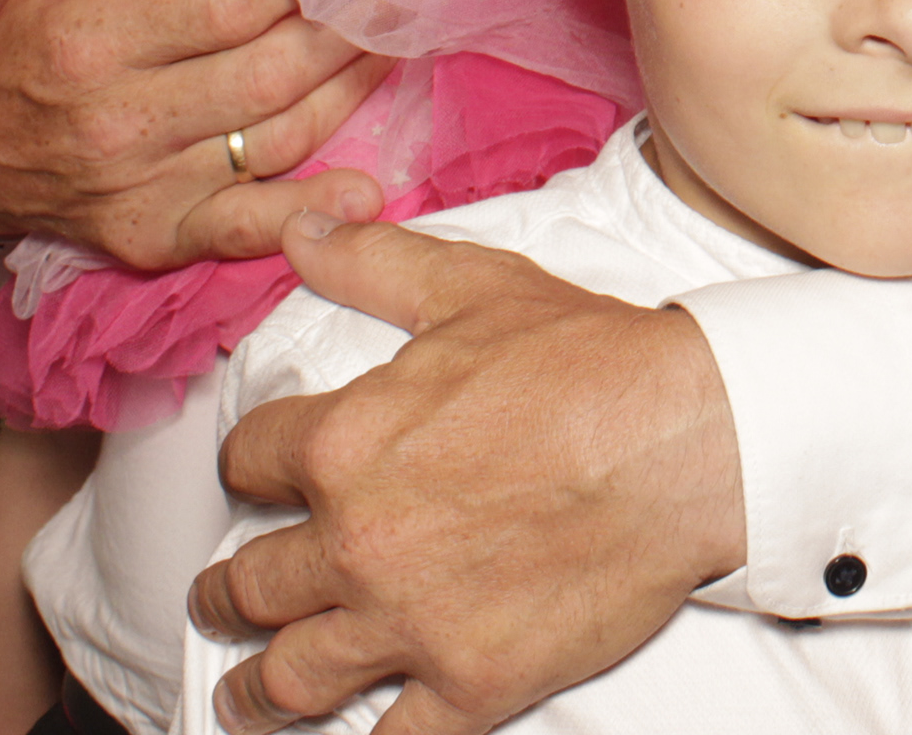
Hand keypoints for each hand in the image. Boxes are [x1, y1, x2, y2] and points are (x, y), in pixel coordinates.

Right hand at [0, 0, 394, 266]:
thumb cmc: (20, 32)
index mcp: (100, 34)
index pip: (231, 2)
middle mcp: (123, 116)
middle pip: (269, 72)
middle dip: (351, 28)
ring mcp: (142, 185)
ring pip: (276, 139)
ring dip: (352, 92)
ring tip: (399, 43)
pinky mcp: (153, 238)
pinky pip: (243, 229)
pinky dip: (308, 213)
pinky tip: (364, 189)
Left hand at [191, 218, 745, 733]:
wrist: (690, 441)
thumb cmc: (590, 362)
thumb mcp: (472, 287)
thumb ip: (373, 262)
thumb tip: (302, 227)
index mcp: (343, 443)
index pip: (245, 463)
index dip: (247, 468)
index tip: (254, 480)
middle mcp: (356, 541)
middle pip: (248, 584)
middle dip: (226, 593)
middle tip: (222, 600)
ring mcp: (408, 622)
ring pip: (289, 678)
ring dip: (256, 689)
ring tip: (247, 694)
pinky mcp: (468, 682)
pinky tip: (358, 732)